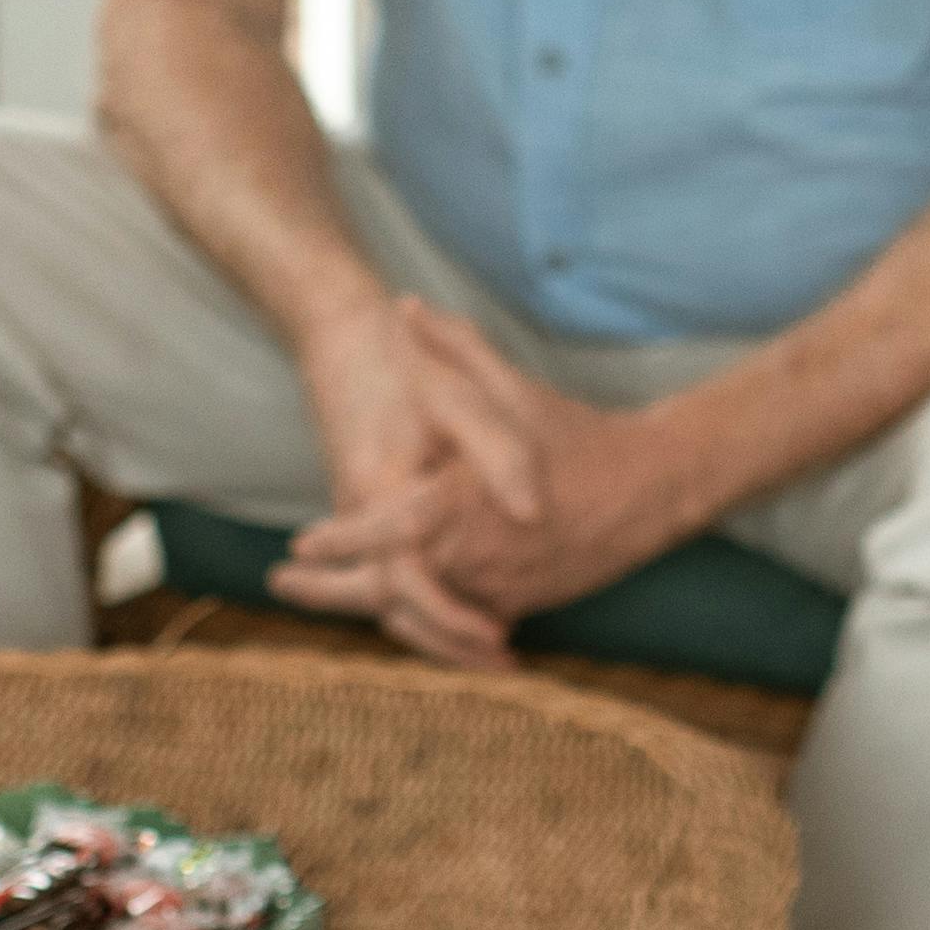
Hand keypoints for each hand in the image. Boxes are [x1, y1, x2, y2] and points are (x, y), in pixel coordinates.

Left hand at [276, 308, 706, 666]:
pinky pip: (453, 620)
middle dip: (331, 590)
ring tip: (313, 598)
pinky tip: (376, 607)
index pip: (395, 529)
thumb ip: (454, 351)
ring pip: (420, 613)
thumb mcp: (514, 388)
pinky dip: (415, 616)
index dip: (345, 540)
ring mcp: (499, 588)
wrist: (650, 491)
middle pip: (391, 587)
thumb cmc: (576, 435)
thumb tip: (404, 308)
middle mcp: (481, 554)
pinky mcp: (515, 605)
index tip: (300, 542)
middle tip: (279, 584)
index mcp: (472, 502)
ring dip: (366, 608)